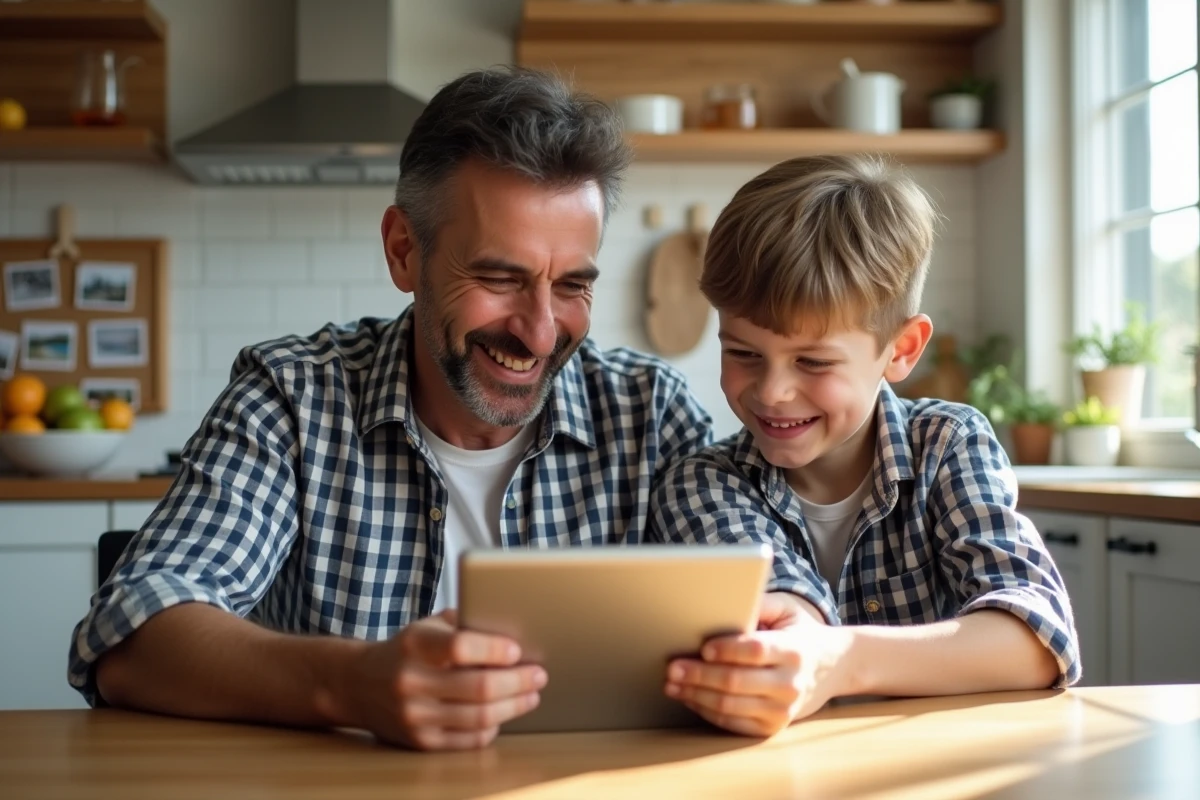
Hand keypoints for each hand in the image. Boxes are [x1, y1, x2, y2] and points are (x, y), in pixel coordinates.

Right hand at [345, 610, 546, 750]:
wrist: (358, 684)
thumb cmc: (406, 650)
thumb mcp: (427, 626)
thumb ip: (464, 625)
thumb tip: (513, 632)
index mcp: (415, 645)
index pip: (461, 647)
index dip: (494, 650)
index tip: (517, 651)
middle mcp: (411, 682)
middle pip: (479, 688)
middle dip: (518, 681)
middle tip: (539, 674)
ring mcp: (414, 716)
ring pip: (479, 717)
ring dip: (514, 706)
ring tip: (531, 694)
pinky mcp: (420, 742)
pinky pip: (469, 739)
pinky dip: (493, 726)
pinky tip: (504, 713)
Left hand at [664, 593, 848, 736]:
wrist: (832, 667)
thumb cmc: (799, 634)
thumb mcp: (787, 610)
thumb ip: (758, 603)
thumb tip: (722, 601)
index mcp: (794, 650)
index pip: (756, 650)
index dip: (727, 649)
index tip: (703, 647)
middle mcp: (790, 683)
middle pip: (735, 682)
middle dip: (699, 675)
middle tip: (672, 668)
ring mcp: (782, 710)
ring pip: (729, 706)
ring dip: (695, 696)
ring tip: (672, 684)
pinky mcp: (773, 727)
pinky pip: (733, 724)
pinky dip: (706, 712)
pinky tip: (690, 699)